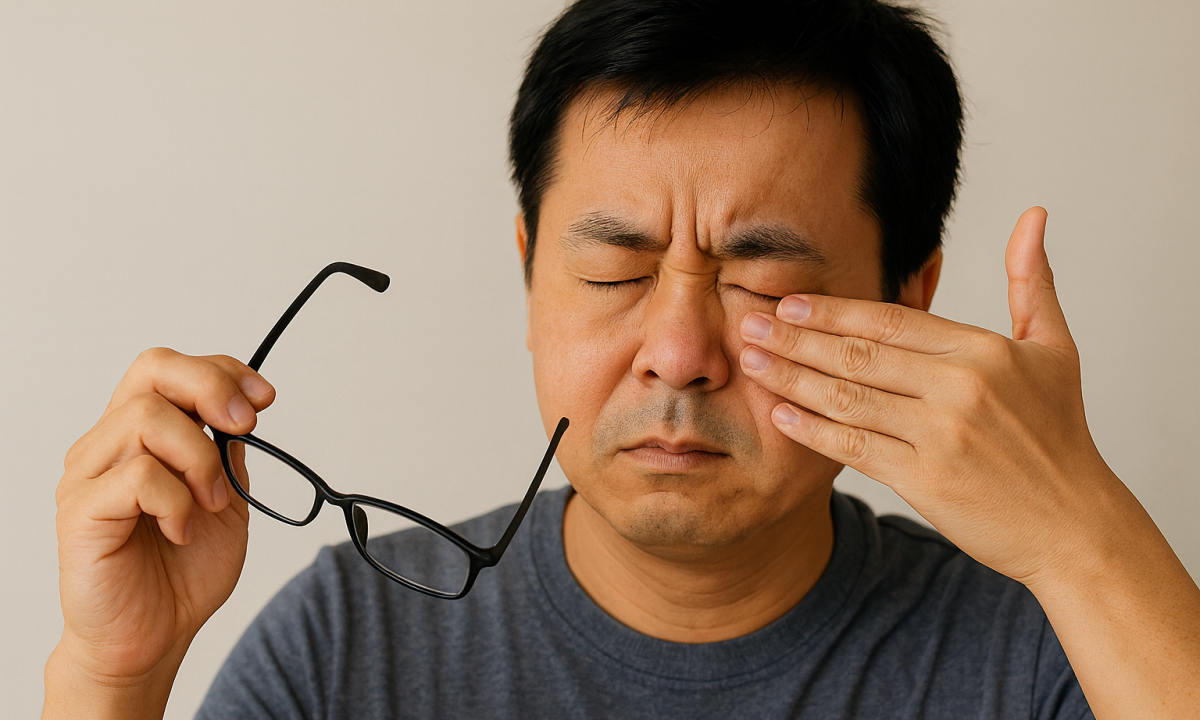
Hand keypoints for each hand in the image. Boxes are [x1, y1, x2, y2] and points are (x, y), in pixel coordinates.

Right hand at [48, 348, 273, 708]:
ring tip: (210, 503)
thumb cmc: (180, 574)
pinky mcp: (81, 512)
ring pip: (145, 418)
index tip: (264, 398)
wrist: (151, 638)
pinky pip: (136, 476)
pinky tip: (181, 529)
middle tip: (245, 425)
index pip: (169, 369)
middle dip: (211, 388)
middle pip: (152, 370)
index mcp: (141, 437)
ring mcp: (89, 476)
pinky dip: (175, 500)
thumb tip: (242, 413)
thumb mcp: (226, 503)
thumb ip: (227, 457)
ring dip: (198, 459)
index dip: (221, 370)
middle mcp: (108, 445)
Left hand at [738, 208, 1124, 585]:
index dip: (831, 310)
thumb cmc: (1058, 435)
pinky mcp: (923, 480)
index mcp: (982, 351)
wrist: (1074, 526)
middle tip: (746, 323)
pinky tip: (780, 413)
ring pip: (846, 397)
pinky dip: (812, 430)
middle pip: (857, 354)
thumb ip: (1032, 282)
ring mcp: (939, 435)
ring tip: (749, 362)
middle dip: (793, 338)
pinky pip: (853, 446)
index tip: (787, 301)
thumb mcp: (1055, 349)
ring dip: (790, 378)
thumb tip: (1033, 215)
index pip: (889, 320)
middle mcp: (958, 389)